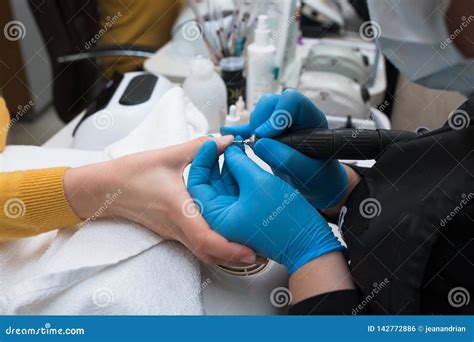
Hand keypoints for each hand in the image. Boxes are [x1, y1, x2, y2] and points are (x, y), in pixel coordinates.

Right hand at [64, 136, 256, 265]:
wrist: (106, 188)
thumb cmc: (133, 173)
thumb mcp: (169, 155)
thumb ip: (201, 147)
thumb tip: (228, 141)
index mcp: (177, 207)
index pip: (205, 238)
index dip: (229, 249)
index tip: (249, 252)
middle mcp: (177, 226)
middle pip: (209, 253)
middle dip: (235, 257)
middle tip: (259, 254)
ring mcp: (173, 232)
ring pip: (203, 253)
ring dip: (225, 255)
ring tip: (248, 248)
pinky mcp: (172, 231)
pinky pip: (196, 245)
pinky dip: (214, 247)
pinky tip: (227, 235)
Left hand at [187, 141, 344, 273]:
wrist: (308, 242)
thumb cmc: (284, 220)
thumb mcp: (257, 182)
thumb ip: (239, 162)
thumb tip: (230, 149)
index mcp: (216, 218)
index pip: (197, 183)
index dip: (202, 159)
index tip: (212, 142)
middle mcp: (221, 219)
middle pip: (208, 184)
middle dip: (215, 160)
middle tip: (226, 142)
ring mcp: (234, 217)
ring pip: (222, 186)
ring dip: (228, 166)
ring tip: (236, 146)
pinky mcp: (246, 214)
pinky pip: (235, 190)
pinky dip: (238, 175)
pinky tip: (243, 159)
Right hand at [221, 89, 347, 208]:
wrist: (316, 186)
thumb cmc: (320, 178)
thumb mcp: (307, 173)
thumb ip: (287, 159)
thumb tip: (260, 143)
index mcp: (311, 119)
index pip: (292, 101)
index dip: (277, 115)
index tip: (266, 135)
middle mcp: (294, 117)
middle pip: (271, 103)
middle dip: (259, 121)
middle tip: (257, 143)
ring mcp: (278, 124)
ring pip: (258, 113)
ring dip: (251, 129)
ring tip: (251, 147)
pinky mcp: (267, 135)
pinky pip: (250, 127)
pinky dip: (239, 132)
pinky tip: (227, 133)